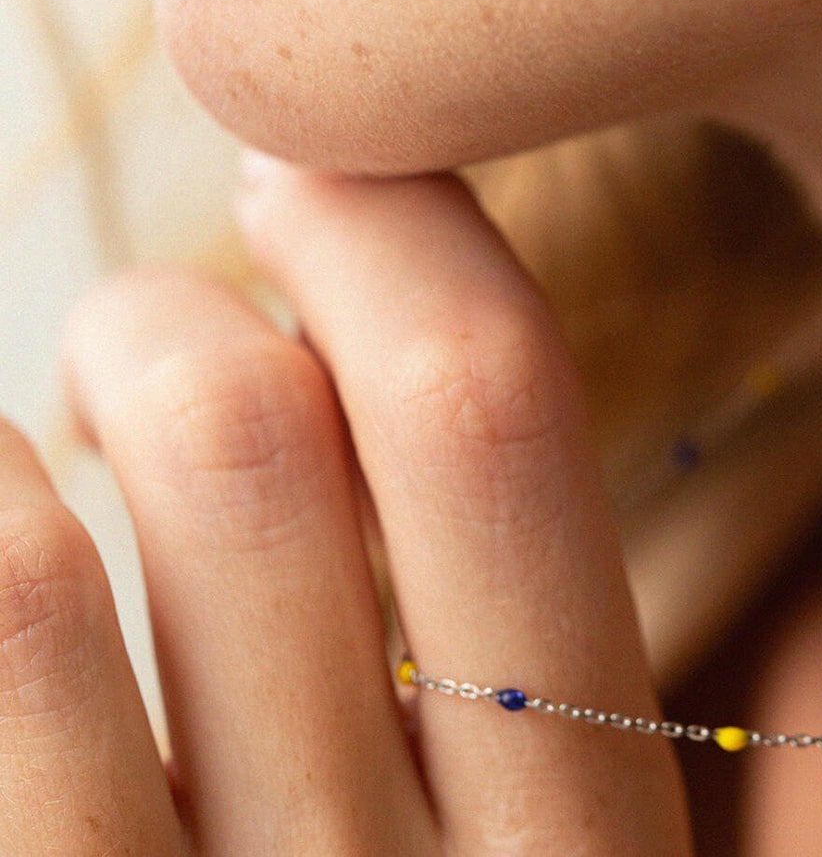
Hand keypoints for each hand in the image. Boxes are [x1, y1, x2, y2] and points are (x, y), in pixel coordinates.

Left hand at [0, 157, 694, 853]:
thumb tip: (546, 448)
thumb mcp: (581, 854)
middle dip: (167, 312)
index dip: (392, 231)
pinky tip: (2, 514)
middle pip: (246, 443)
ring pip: (30, 572)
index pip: (494, 418)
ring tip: (50, 452)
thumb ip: (616, 703)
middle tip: (146, 334)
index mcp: (584, 831)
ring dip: (29, 437)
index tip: (311, 175)